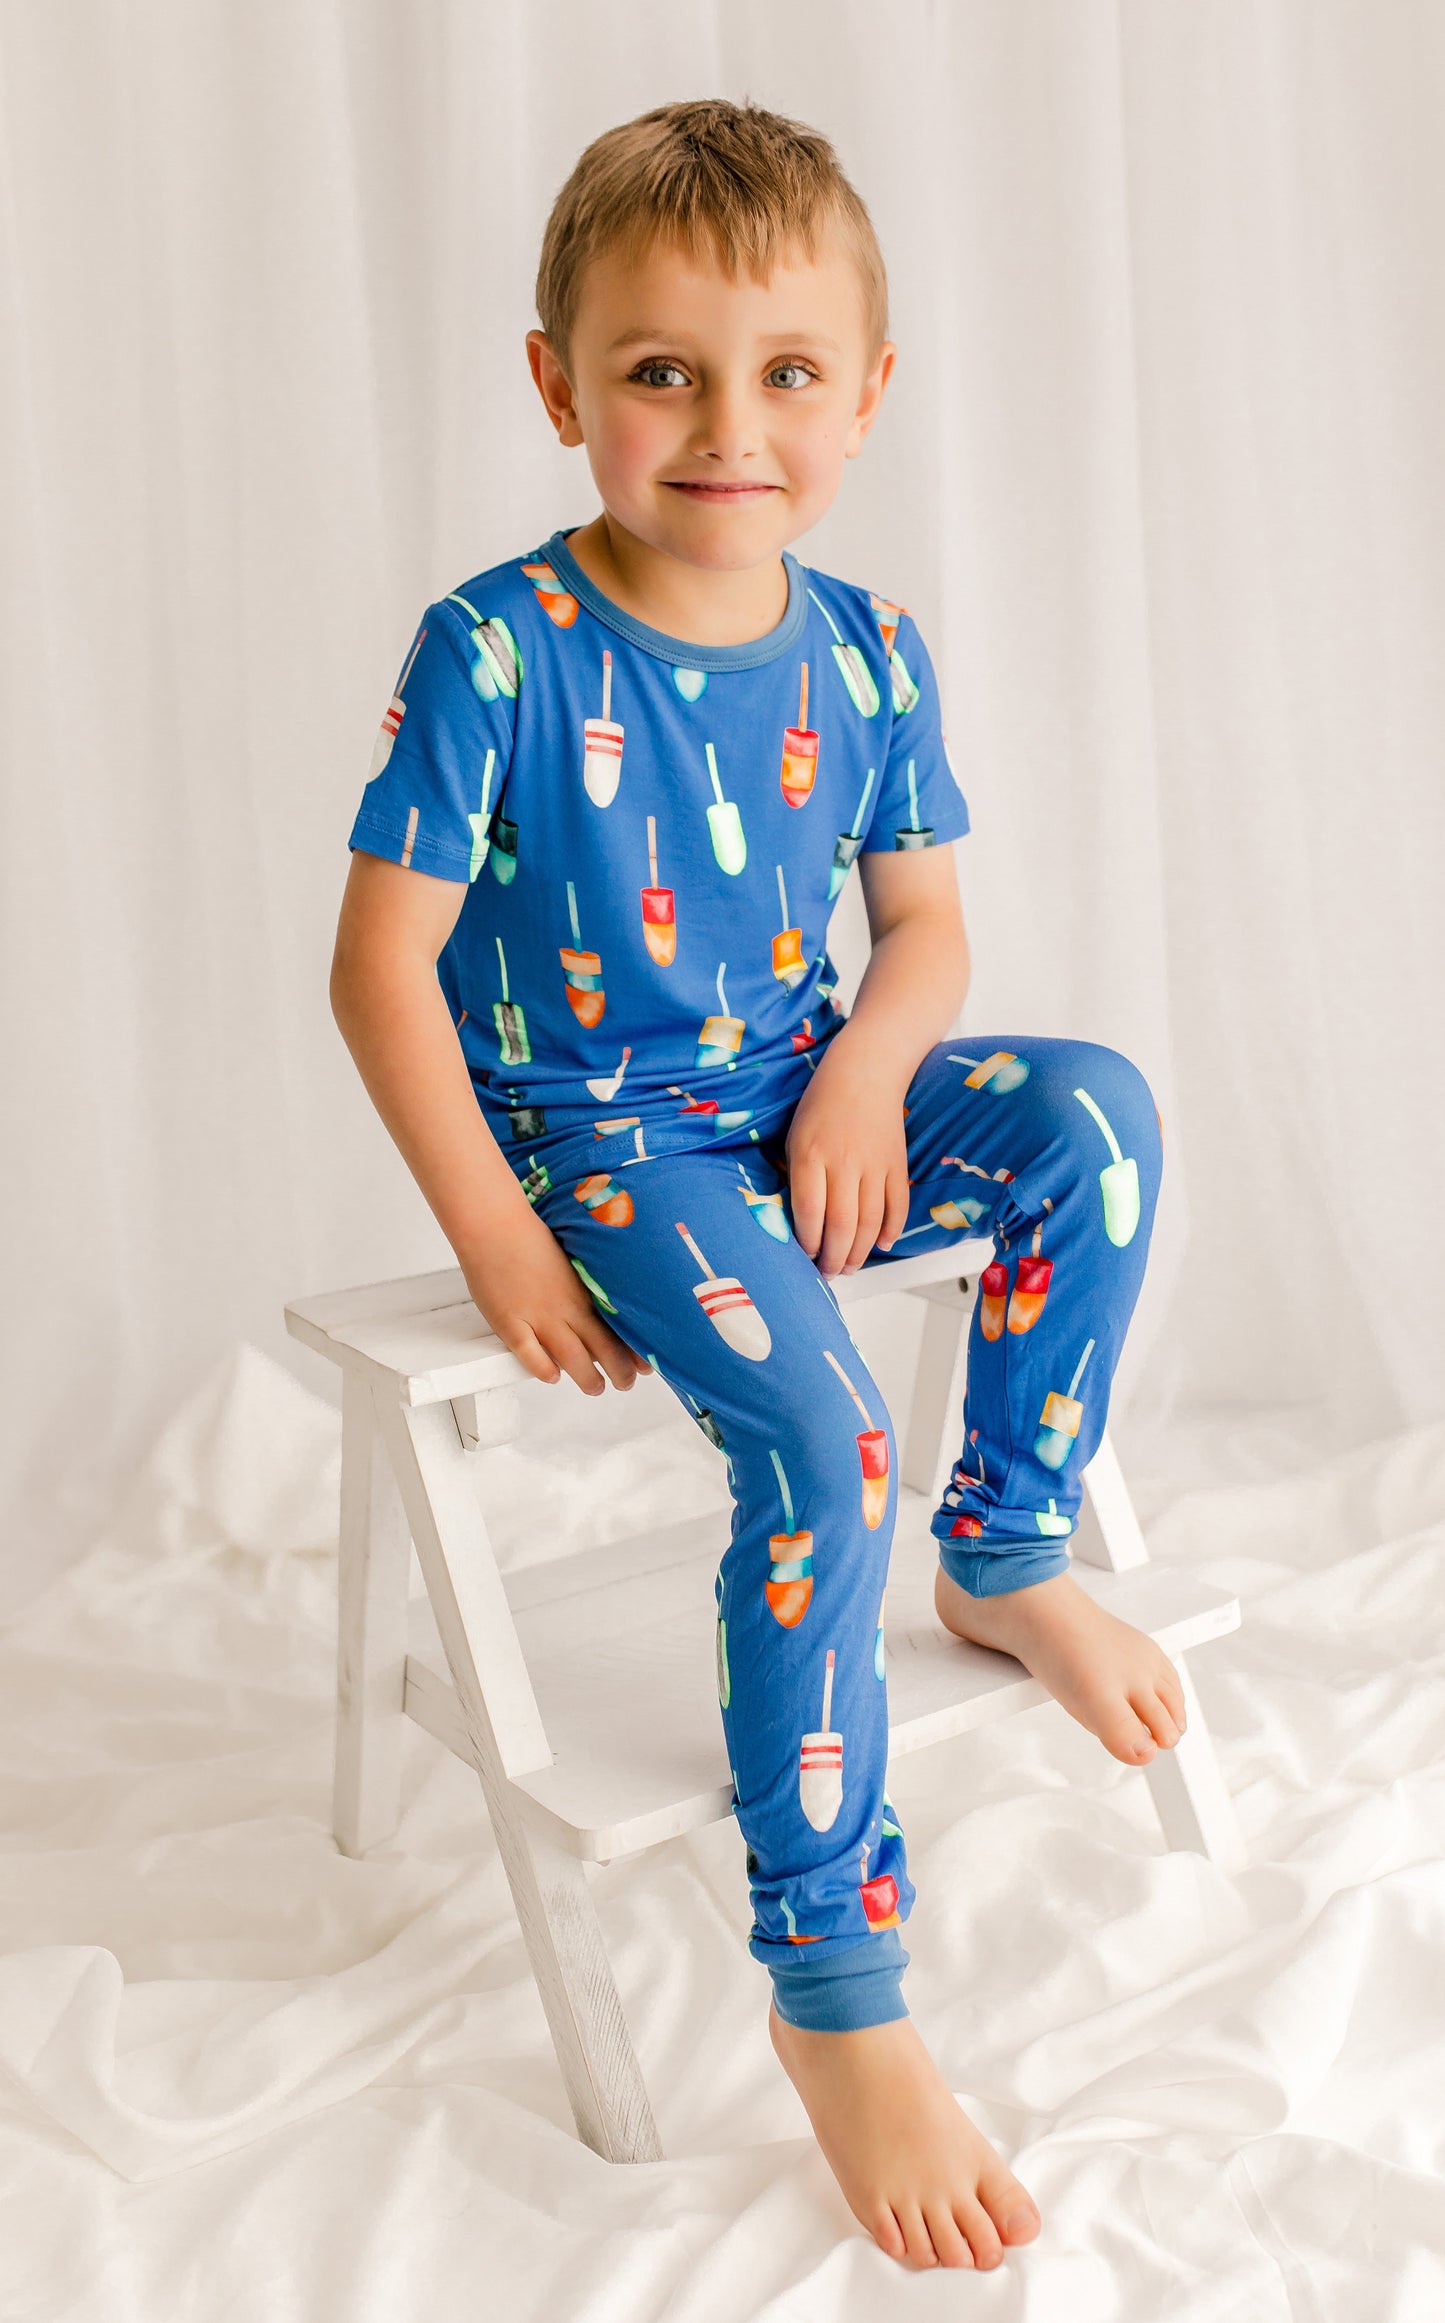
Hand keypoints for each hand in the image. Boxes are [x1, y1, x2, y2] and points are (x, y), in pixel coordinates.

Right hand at [458, 1206, 651, 1395]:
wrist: (494, 1225)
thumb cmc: (530, 1234)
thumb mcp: (569, 1257)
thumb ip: (582, 1280)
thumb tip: (594, 1296)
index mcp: (583, 1289)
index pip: (617, 1327)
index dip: (634, 1349)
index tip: (646, 1363)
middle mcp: (566, 1307)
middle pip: (602, 1348)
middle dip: (619, 1371)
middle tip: (625, 1383)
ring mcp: (538, 1317)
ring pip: (572, 1358)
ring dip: (587, 1379)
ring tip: (596, 1388)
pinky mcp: (510, 1323)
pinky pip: (530, 1356)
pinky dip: (544, 1370)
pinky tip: (553, 1376)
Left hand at [784, 1041, 911, 1275]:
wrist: (866, 1071)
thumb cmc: (822, 1103)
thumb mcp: (795, 1136)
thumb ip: (796, 1176)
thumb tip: (798, 1220)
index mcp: (811, 1154)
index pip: (810, 1211)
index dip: (807, 1242)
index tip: (804, 1256)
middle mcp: (844, 1162)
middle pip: (842, 1225)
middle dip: (833, 1257)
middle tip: (827, 1272)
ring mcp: (874, 1165)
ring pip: (871, 1223)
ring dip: (859, 1252)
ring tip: (848, 1266)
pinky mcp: (897, 1164)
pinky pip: (897, 1206)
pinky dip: (891, 1231)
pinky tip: (881, 1245)